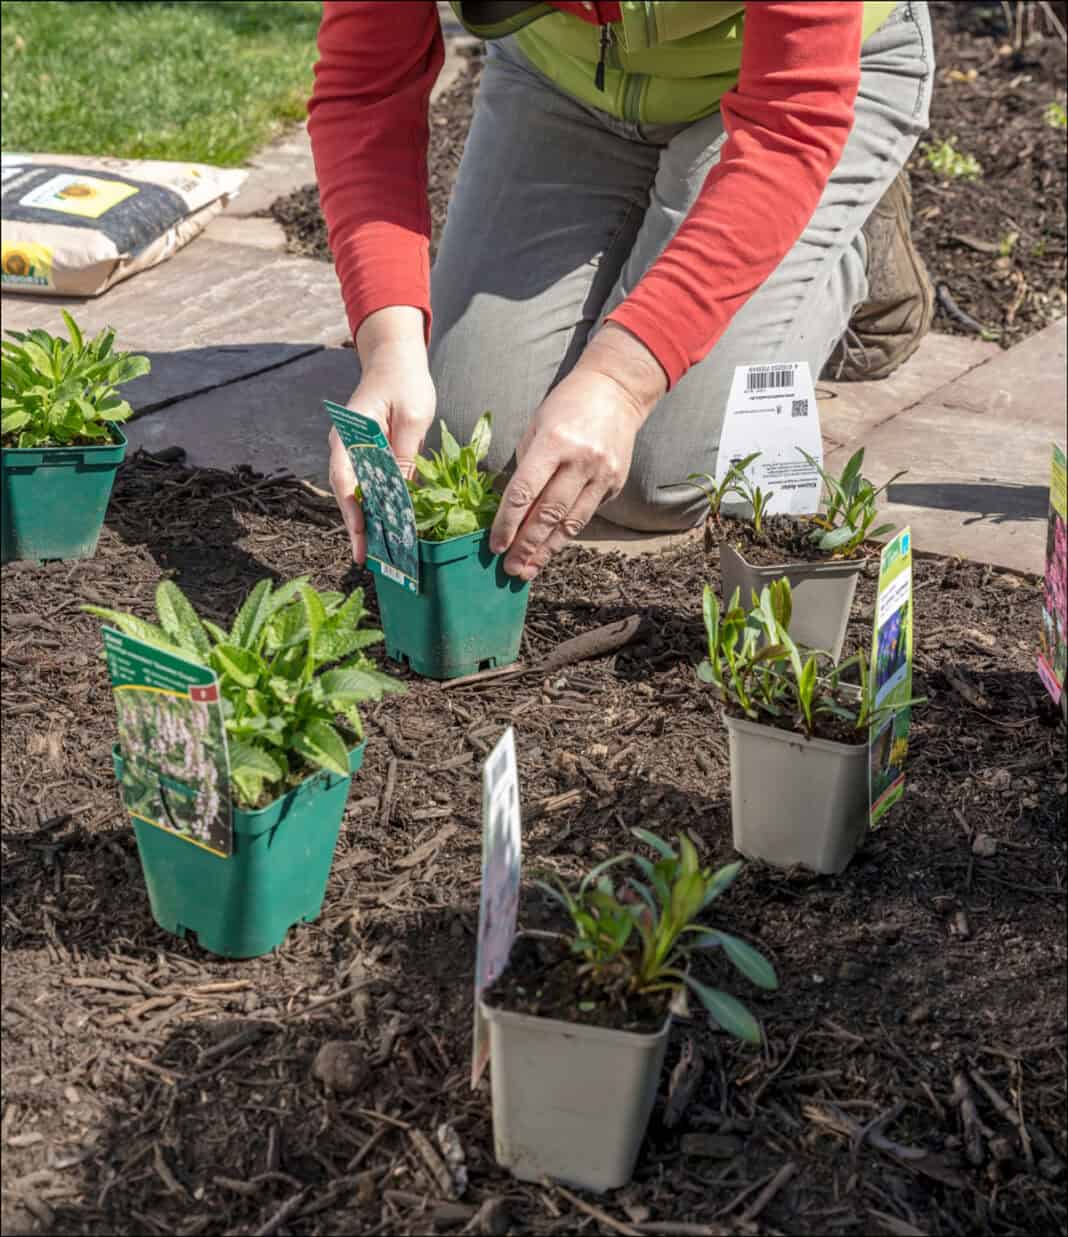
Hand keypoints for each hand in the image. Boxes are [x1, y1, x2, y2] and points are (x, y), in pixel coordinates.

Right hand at [328, 308, 434, 562]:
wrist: (395, 357)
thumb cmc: (405, 381)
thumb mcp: (412, 418)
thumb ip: (404, 454)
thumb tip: (398, 494)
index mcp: (350, 435)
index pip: (347, 483)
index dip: (354, 516)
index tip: (363, 543)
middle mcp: (344, 445)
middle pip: (348, 494)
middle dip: (359, 528)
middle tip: (372, 561)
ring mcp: (352, 448)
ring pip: (356, 492)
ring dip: (367, 520)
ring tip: (381, 551)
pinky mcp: (365, 451)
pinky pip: (367, 483)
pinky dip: (375, 505)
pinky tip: (389, 524)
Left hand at [489, 323, 666, 579]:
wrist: (616, 391)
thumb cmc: (566, 407)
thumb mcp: (537, 428)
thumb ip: (526, 468)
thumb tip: (510, 511)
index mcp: (553, 442)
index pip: (524, 491)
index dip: (508, 523)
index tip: (495, 546)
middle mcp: (580, 461)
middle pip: (548, 513)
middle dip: (527, 545)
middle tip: (511, 570)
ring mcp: (602, 473)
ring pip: (570, 522)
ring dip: (547, 549)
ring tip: (529, 569)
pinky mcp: (615, 482)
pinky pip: (586, 514)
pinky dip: (566, 533)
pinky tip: (551, 547)